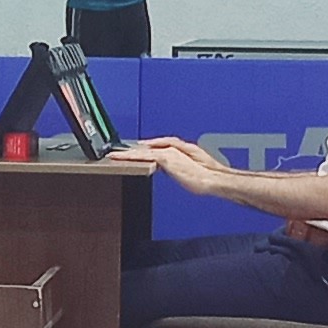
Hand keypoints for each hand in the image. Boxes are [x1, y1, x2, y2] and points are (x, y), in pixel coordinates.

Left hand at [107, 136, 225, 192]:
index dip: (145, 149)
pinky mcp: (165, 158)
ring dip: (127, 152)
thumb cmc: (206, 178)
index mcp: (179, 151)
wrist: (213, 179)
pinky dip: (130, 156)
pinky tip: (120, 158)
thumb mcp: (190, 170)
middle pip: (147, 147)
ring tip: (114, 155)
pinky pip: (143, 155)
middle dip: (133, 150)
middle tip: (118, 152)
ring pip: (142, 150)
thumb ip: (178, 166)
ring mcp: (168, 152)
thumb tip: (169, 168)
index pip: (157, 148)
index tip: (135, 151)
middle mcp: (172, 149)